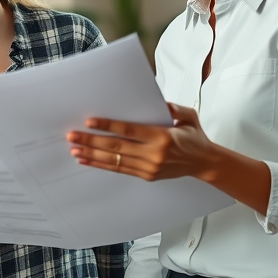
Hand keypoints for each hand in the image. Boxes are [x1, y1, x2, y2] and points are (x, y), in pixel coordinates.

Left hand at [66, 103, 220, 181]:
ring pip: (115, 160)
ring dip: (92, 155)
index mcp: (162, 136)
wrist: (204, 163)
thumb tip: (157, 102)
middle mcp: (154, 154)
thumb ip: (173, 108)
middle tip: (73, 136)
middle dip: (91, 141)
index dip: (107, 126)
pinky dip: (102, 165)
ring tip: (75, 149)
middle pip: (116, 146)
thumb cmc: (194, 137)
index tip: (89, 122)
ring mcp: (149, 167)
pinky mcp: (146, 175)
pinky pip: (119, 169)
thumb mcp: (188, 116)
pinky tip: (88, 160)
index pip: (129, 130)